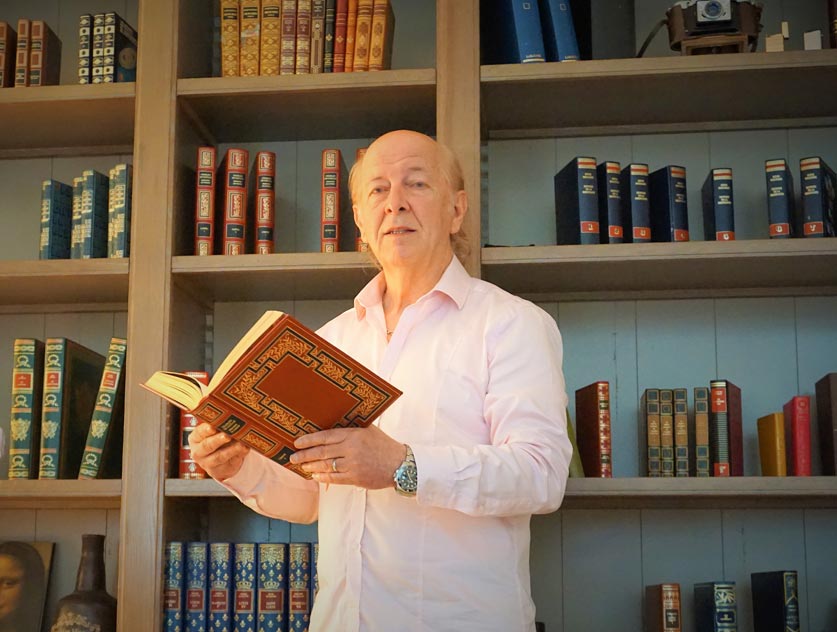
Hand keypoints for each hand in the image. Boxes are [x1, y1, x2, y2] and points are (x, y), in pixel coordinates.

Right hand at [188, 423, 249, 480]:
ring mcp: (208, 463)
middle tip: (227, 435)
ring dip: (231, 450)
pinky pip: (231, 462)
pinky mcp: (220, 471)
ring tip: (241, 444)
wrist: (219, 461)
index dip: (206, 430)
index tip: (212, 427)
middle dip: (218, 440)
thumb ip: (219, 424)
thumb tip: (230, 413)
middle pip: (207, 446)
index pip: (199, 433)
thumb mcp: (214, 431)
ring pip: (219, 456)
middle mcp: (198, 452)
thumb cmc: (216, 439)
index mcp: (195, 438)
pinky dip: (240, 455)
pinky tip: (246, 449)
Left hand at [290, 425, 405, 489]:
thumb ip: (353, 426)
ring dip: (311, 466)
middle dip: (305, 455)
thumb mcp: (369, 430)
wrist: (400, 464)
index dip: (310, 439)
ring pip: (326, 466)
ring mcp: (353, 465)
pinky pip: (334, 478)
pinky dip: (323, 477)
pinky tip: (315, 476)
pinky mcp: (355, 478)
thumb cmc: (384, 445)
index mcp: (353, 435)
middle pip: (322, 452)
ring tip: (302, 466)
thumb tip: (336, 421)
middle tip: (293, 457)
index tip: (297, 442)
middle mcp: (351, 449)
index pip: (326, 436)